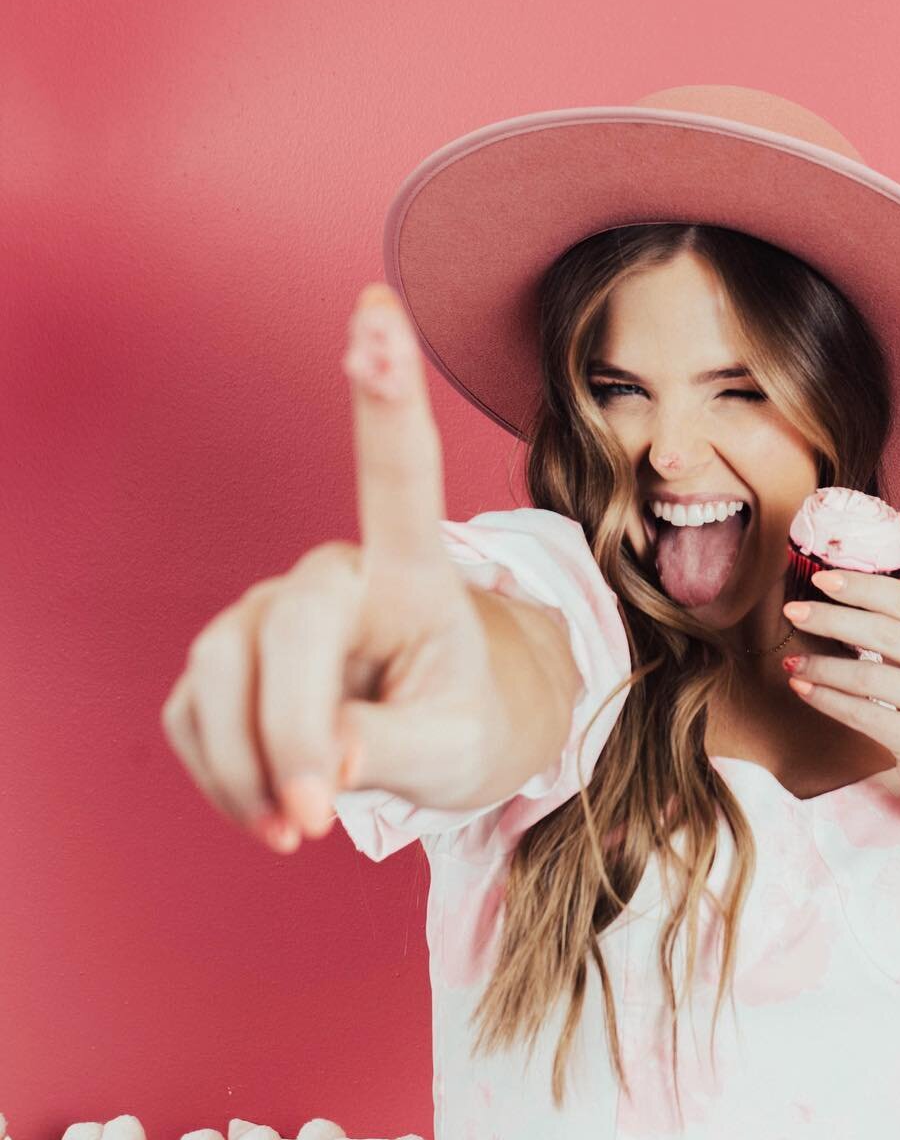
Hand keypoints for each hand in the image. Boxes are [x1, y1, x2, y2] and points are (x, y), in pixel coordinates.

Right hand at [160, 284, 501, 853]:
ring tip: (300, 827)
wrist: (447, 737)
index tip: (375, 312)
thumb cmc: (468, 723)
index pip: (400, 472)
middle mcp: (336, 574)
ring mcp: (269, 609)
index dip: (385, 392)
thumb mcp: (460, 749)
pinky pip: (191, 716)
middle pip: (287, 630)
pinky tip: (271, 802)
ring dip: (251, 766)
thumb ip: (397, 748)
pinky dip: (227, 775)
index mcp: (416, 574)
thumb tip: (322, 762)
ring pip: (220, 674)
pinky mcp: (226, 655)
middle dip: (291, 733)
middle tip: (316, 819)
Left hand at [781, 569, 899, 822]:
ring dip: (822, 666)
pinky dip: (827, 698)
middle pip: (884, 632)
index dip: (860, 587)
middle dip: (831, 619)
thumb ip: (899, 627)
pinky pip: (864, 714)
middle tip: (792, 612)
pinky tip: (803, 687)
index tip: (818, 578)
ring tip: (791, 660)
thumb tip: (835, 593)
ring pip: (869, 676)